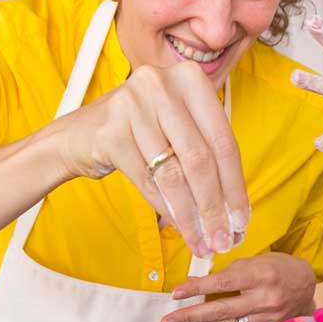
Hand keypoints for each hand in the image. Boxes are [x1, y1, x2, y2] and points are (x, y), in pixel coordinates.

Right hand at [55, 61, 248, 258]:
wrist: (79, 135)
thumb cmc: (141, 133)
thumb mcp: (179, 129)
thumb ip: (209, 156)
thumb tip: (236, 213)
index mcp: (190, 78)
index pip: (223, 140)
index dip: (236, 186)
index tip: (243, 220)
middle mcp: (162, 84)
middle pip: (200, 159)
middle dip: (214, 207)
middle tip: (222, 241)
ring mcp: (133, 105)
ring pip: (174, 174)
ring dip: (191, 216)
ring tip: (202, 243)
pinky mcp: (110, 131)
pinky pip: (147, 181)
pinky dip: (166, 209)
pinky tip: (179, 227)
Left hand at [160, 253, 315, 321]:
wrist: (306, 287)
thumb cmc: (277, 268)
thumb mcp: (255, 261)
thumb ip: (228, 273)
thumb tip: (195, 282)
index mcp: (262, 275)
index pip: (224, 283)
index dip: (198, 289)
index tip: (176, 293)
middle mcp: (266, 300)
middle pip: (221, 311)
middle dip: (190, 317)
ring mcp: (268, 320)